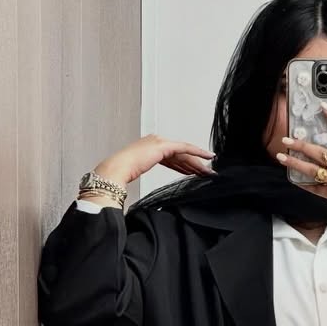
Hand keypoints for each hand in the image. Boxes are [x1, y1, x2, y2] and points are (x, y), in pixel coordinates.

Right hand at [94, 134, 214, 187]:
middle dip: (195, 164)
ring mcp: (159, 142)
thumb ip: (148, 171)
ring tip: (209, 171)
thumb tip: (155, 184)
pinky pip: (185, 149)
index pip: (172, 157)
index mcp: (149, 147)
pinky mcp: (163, 146)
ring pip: (184, 153)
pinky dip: (197, 153)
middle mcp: (156, 141)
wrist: (117, 169)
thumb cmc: (123, 173)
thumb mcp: (139, 172)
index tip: (195, 172)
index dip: (185, 165)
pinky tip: (207, 157)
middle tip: (207, 173)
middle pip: (180, 154)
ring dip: (198, 163)